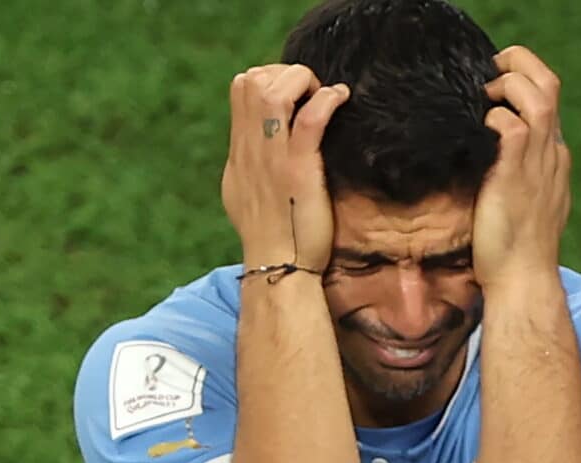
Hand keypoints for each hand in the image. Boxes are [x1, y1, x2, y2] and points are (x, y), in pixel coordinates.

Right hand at [220, 64, 350, 271]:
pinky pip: (309, 119)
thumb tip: (257, 147)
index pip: (241, 89)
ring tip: (323, 95)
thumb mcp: (248, 195)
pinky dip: (327, 99)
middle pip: (251, 81)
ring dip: (302, 81)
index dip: (270, 77)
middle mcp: (250, 151)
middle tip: (311, 91)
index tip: (296, 92)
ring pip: (272, 91)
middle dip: (284, 73)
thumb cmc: (274, 238)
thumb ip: (252, 166)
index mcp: (240, 154)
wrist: (279, 270)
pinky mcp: (298, 170)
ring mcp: (272, 159)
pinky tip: (341, 100)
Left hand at [472, 46, 571, 290]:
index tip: (493, 85)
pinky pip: (512, 128)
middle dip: (520, 65)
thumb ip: (512, 178)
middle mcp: (551, 154)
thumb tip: (483, 161)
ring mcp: (538, 163)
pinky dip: (493, 119)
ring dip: (508, 84)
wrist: (522, 280)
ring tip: (483, 94)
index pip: (547, 102)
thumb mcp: (520, 205)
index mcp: (554, 159)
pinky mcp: (515, 176)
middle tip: (489, 71)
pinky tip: (475, 129)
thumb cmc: (512, 250)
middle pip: (550, 85)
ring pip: (537, 97)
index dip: (522, 83)